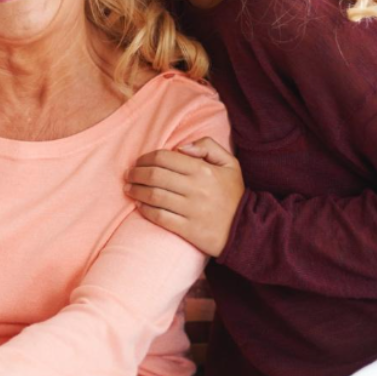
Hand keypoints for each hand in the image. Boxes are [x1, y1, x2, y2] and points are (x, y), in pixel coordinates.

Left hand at [124, 137, 244, 256]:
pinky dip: (145, 210)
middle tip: (128, 175)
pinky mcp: (188, 229)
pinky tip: (139, 205)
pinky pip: (160, 217)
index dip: (146, 158)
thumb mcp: (230, 164)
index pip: (164, 158)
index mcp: (203, 170)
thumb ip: (208, 146)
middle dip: (136, 173)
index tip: (139, 162)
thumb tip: (181, 147)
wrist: (248, 230)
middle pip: (154, 175)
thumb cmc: (234, 195)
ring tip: (128, 189)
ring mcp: (191, 209)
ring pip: (153, 195)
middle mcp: (195, 188)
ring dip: (136, 191)